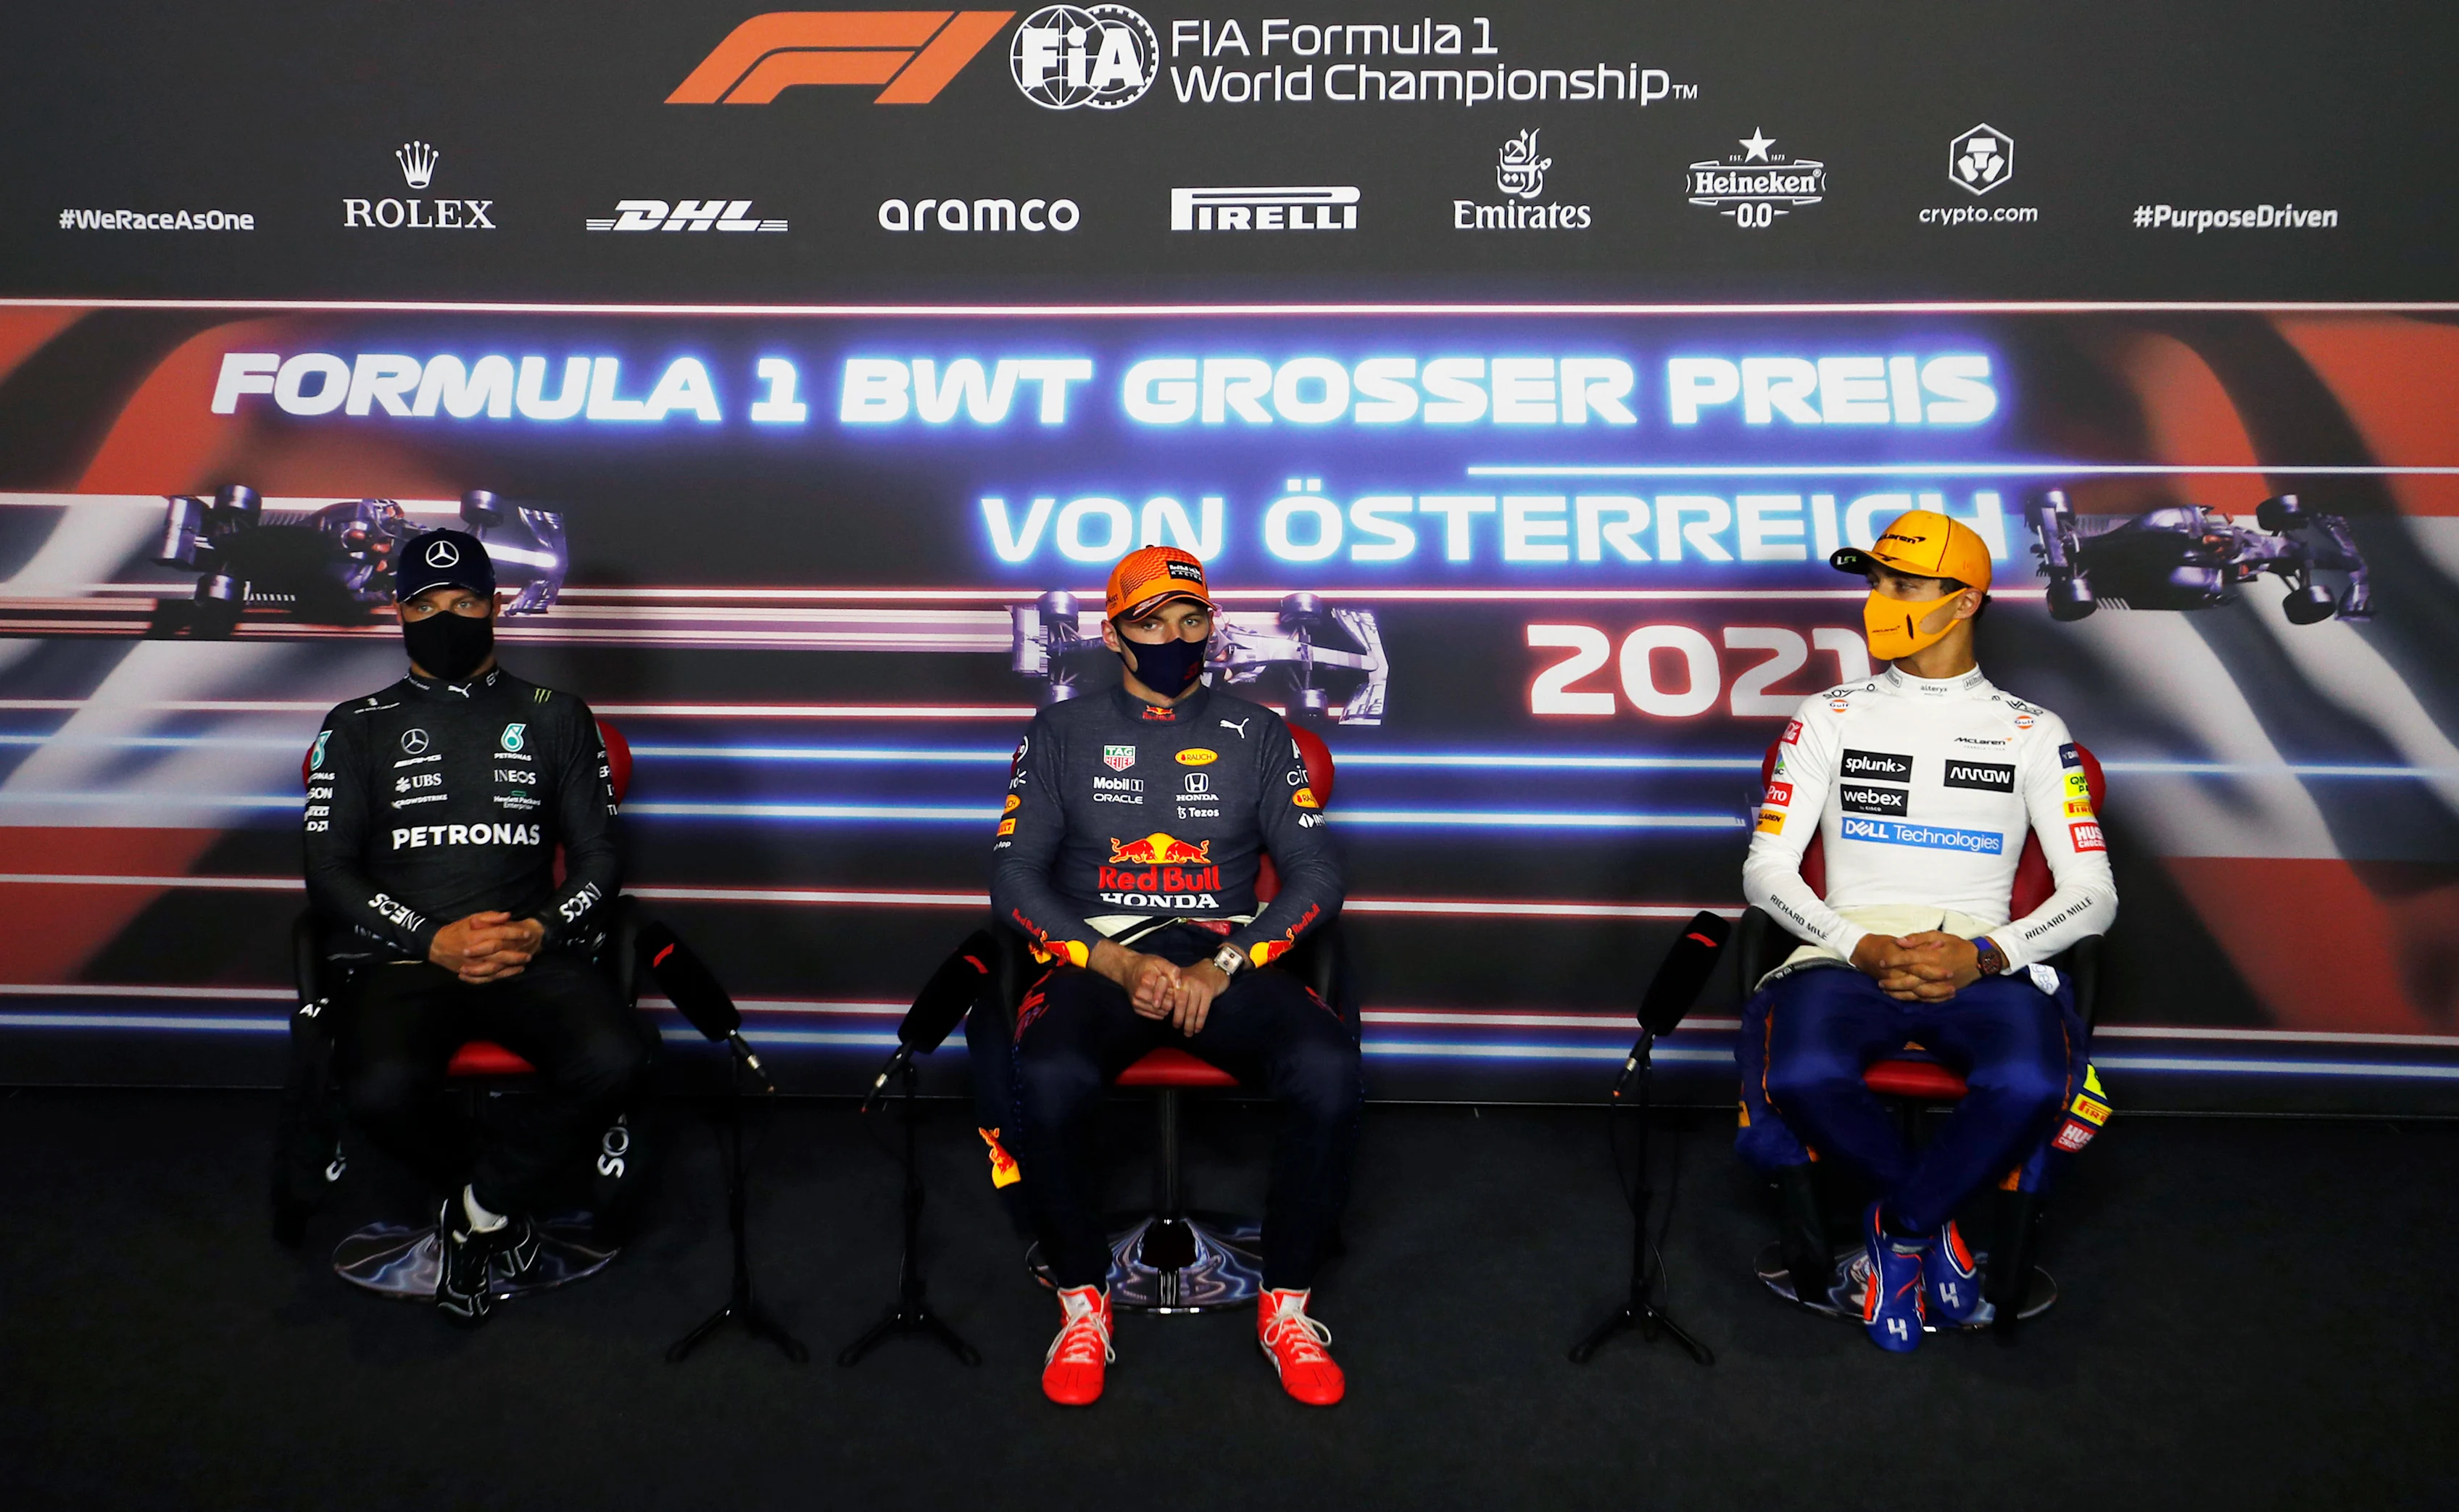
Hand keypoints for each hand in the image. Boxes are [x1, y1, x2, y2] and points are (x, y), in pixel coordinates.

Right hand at [430, 912, 543, 983]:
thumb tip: (508, 915)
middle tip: (530, 953)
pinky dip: (500, 976)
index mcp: (475, 936)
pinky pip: (487, 978)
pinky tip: (511, 973)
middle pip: (499, 954)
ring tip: (524, 964)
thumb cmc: (456, 930)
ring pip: (495, 968)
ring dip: (511, 967)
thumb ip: (489, 917)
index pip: (498, 934)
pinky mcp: (470, 974)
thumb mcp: (471, 919)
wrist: (436, 946)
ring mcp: (472, 965)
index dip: (514, 934)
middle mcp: (474, 952)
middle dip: (516, 954)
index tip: (527, 934)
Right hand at [1091, 939, 1180, 1019]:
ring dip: (1166, 1006)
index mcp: (1147, 980)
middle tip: (1169, 991)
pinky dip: (1160, 1011)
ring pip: (1162, 1013)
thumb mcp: (1161, 962)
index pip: (1170, 995)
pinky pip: (1156, 1017)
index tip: (1171, 984)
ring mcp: (1137, 1002)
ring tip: (1164, 995)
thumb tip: (1179, 986)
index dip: (1175, 990)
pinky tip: (1159, 1001)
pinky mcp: (1136, 1009)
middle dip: (1171, 999)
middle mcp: (1140, 993)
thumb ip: (1173, 971)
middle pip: (1167, 1006)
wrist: (1128, 969)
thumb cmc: (1147, 965)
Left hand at [1166, 961, 1228, 1036]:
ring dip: (1189, 1025)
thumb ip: (1173, 989)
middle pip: (1180, 1006)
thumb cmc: (1196, 976)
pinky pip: (1202, 1011)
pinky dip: (1199, 1022)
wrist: (1215, 967)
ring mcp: (1197, 987)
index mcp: (1177, 980)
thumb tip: (1163, 1009)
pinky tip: (1198, 1029)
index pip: (1168, 996)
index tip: (1163, 1017)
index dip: (1164, 1008)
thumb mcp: (1182, 978)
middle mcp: (1186, 983)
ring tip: (1188, 1033)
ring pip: (1191, 1010)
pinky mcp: (1208, 992)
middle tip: (1177, 1029)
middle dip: (1178, 1020)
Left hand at [1851, 931, 1977, 1001]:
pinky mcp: (1944, 992)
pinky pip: (1927, 999)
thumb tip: (1899, 942)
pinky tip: (1904, 998)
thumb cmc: (1957, 945)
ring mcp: (1940, 985)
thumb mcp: (1938, 935)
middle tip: (1880, 982)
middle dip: (1892, 982)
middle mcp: (1935, 973)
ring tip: (1887, 991)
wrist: (1979, 960)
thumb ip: (1918, 939)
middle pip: (1909, 980)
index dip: (1893, 961)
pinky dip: (1914, 1000)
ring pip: (1916, 993)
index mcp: (1933, 957)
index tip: (1881, 962)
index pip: (1908, 960)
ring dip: (1900, 993)